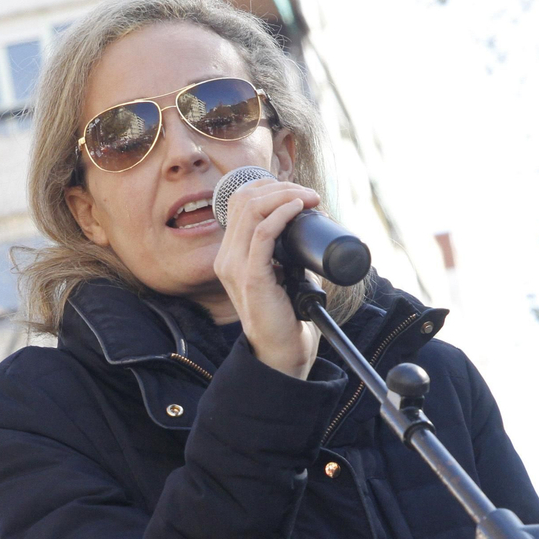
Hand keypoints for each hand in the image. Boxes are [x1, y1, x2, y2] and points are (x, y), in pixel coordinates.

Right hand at [212, 178, 322, 378]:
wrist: (281, 351)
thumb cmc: (286, 314)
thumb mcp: (284, 272)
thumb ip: (288, 248)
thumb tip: (312, 220)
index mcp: (230, 254)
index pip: (239, 202)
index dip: (269, 188)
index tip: (299, 193)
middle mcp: (226, 257)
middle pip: (244, 199)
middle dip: (280, 187)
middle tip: (309, 195)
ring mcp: (235, 266)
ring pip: (251, 209)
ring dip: (284, 196)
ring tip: (309, 199)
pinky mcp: (251, 277)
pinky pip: (263, 233)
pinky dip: (282, 214)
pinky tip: (298, 209)